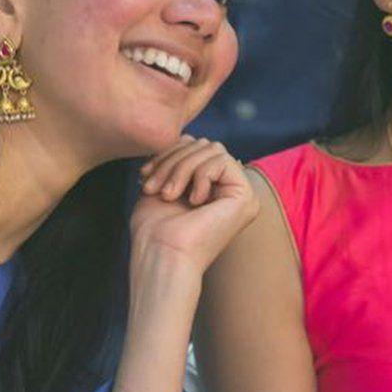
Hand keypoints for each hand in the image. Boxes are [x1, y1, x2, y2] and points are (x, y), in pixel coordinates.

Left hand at [129, 137, 258, 281]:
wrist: (162, 255)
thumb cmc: (156, 230)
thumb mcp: (163, 183)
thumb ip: (178, 160)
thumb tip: (188, 137)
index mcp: (213, 188)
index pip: (196, 146)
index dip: (169, 152)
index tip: (145, 175)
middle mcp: (230, 190)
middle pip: (204, 144)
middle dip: (173, 159)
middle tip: (154, 187)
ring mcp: (242, 194)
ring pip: (212, 148)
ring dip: (181, 168)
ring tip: (169, 195)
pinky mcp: (246, 197)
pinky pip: (221, 160)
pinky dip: (199, 176)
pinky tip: (193, 201)